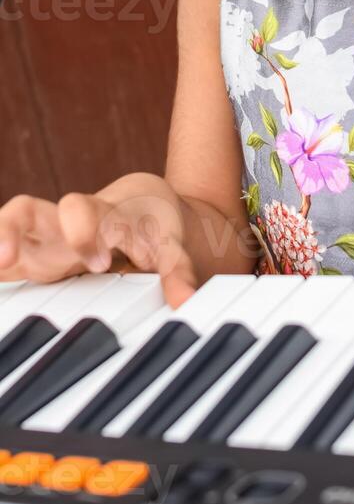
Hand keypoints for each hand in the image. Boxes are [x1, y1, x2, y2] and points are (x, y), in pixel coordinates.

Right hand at [0, 174, 197, 307]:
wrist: (142, 203)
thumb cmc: (150, 224)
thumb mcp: (168, 245)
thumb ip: (176, 271)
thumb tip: (186, 301)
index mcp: (98, 216)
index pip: (81, 210)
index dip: (84, 232)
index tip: (99, 261)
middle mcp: (63, 224)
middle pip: (26, 210)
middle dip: (11, 230)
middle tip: (7, 256)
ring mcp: (43, 240)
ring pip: (7, 229)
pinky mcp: (30, 256)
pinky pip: (4, 259)